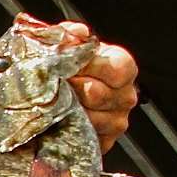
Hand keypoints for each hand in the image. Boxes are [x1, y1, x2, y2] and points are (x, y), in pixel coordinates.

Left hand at [58, 21, 138, 153]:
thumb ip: (72, 35)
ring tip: (52, 103)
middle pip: (99, 95)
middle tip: (54, 86)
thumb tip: (77, 33)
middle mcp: (125, 96)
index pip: (118, 69)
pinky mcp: (102, 143)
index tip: (71, 66)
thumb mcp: (68, 45)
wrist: (56, 94)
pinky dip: (66, 130)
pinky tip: (57, 121)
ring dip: (66, 111)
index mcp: (123, 68)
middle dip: (72, 89)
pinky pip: (84, 139)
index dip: (91, 67)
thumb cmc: (68, 67)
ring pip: (90, 119)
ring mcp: (116, 122)